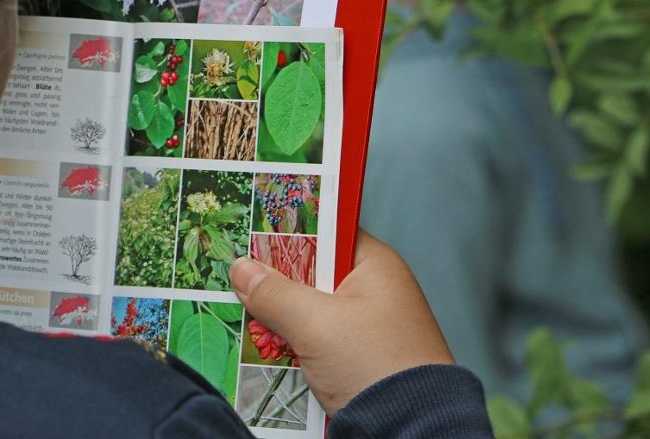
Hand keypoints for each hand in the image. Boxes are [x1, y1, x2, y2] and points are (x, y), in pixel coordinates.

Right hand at [231, 229, 453, 415]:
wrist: (411, 431)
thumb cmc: (375, 366)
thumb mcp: (316, 324)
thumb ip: (276, 293)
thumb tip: (243, 269)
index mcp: (375, 266)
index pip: (327, 232)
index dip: (288, 232)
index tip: (250, 234)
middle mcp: (373, 291)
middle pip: (312, 273)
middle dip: (276, 281)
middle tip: (238, 281)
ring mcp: (366, 327)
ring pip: (309, 311)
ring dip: (280, 318)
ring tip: (246, 319)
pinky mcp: (357, 359)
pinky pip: (315, 341)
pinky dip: (292, 346)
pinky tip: (266, 350)